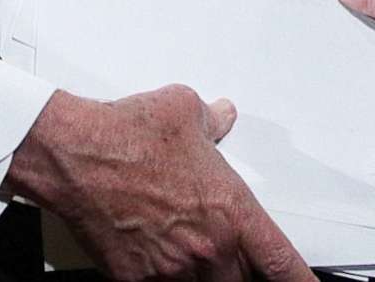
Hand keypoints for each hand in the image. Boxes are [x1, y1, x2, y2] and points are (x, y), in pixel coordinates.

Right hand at [3, 86, 312, 280]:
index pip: (281, 261)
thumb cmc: (125, 135)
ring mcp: (171, 269)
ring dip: (206, 275)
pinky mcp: (136, 279)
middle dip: (243, 273)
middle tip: (235, 257)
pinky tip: (160, 262)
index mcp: (231, 211)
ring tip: (194, 254)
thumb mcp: (184, 110)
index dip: (300, 280)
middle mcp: (207, 247)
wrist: (74, 155)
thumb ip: (213, 120)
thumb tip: (222, 117)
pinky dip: (166, 278)